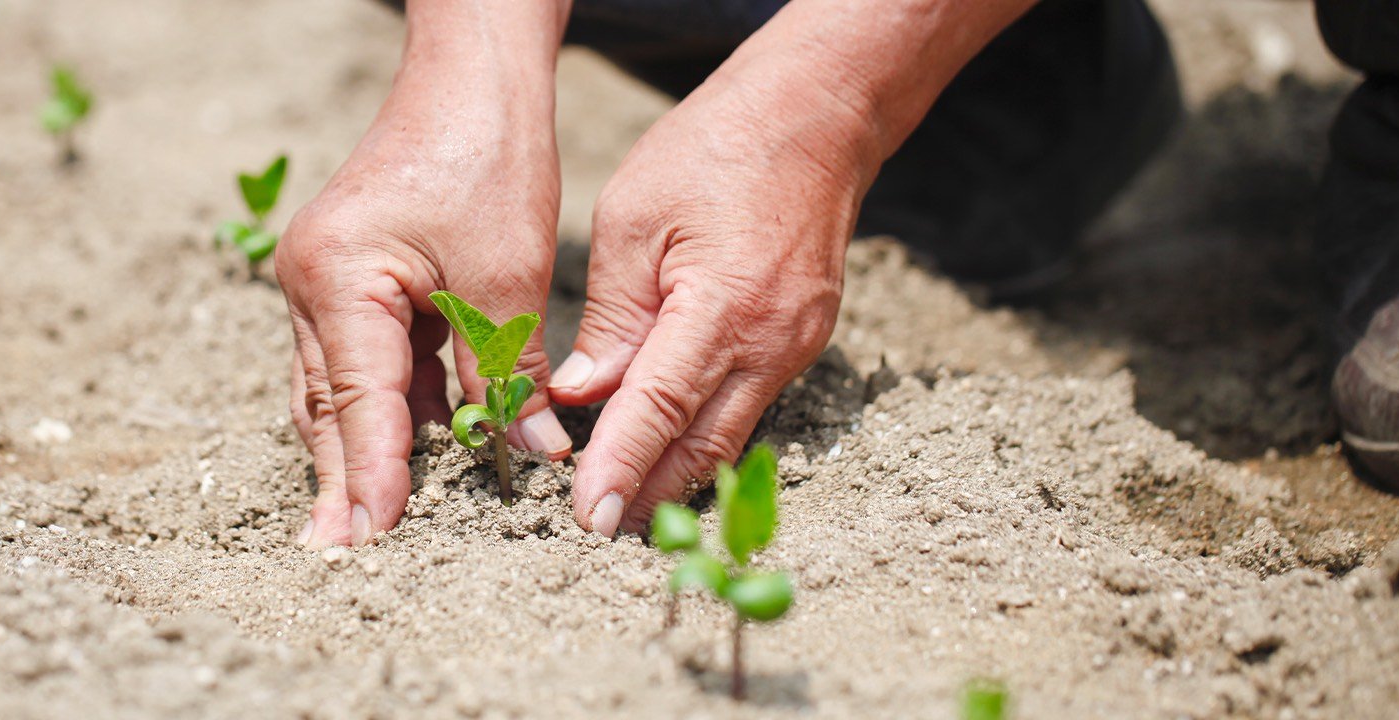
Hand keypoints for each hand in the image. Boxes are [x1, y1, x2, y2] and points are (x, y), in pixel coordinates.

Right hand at [280, 2, 573, 547]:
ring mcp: (325, 279)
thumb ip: (508, 371)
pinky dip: (385, 404)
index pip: (358, 398)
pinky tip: (404, 452)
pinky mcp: (351, 277)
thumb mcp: (506, 275)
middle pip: (329, 402)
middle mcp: (313, 282)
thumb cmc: (486, 155)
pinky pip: (362, 358)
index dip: (371, 473)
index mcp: (339, 276)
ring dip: (361, 447)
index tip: (371, 537)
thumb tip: (530, 452)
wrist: (470, 75)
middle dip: (343, 478)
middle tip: (341, 552)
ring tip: (363, 523)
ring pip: (340, 385)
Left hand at [550, 62, 871, 536]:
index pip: (661, 410)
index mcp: (724, 307)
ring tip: (624, 504)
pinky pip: (748, 404)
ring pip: (729, 433)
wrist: (817, 114)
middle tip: (597, 529)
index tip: (589, 517)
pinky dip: (704, 433)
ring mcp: (797, 345)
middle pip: (703, 445)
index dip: (622, 467)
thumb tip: (581, 393)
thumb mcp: (635, 219)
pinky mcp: (803, 340)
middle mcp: (772, 341)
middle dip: (650, 494)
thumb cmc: (715, 149)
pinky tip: (666, 446)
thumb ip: (612, 316)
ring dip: (677, 472)